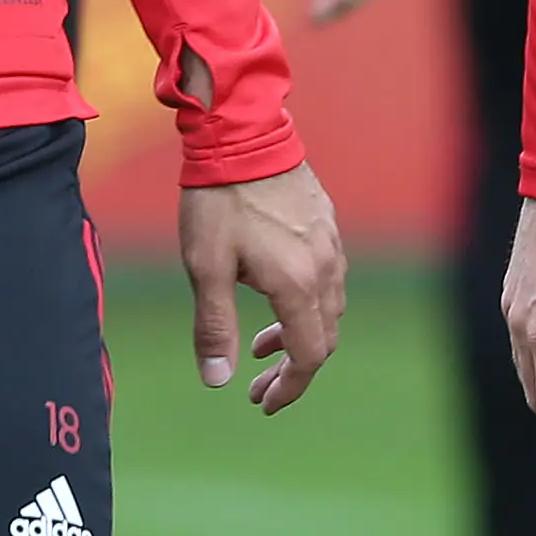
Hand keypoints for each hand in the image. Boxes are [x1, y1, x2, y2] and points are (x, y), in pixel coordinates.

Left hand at [180, 161, 346, 412]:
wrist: (242, 133)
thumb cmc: (219, 200)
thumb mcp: (206, 267)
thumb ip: (215, 327)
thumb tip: (218, 382)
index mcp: (297, 283)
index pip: (309, 355)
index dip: (290, 387)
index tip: (263, 402)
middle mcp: (325, 267)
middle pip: (324, 337)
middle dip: (292, 367)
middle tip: (256, 383)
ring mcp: (330, 242)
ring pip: (328, 308)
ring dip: (298, 334)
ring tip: (258, 342)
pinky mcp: (326, 222)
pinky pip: (328, 277)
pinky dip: (305, 303)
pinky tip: (273, 294)